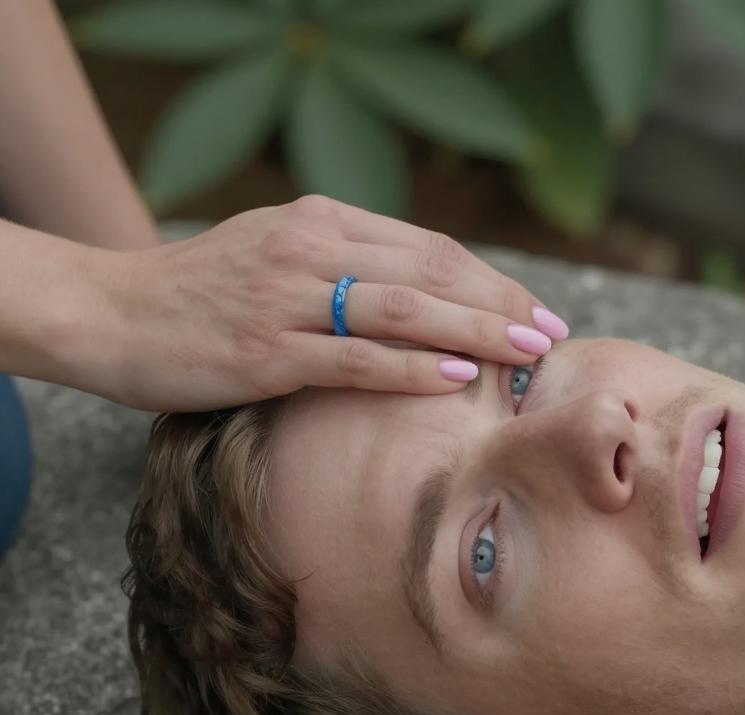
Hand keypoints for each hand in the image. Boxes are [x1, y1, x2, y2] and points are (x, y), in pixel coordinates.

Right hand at [86, 195, 569, 412]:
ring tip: (526, 353)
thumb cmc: (202, 293)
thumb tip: (423, 303)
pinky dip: (410, 368)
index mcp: (320, 221)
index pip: (429, 248)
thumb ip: (345, 267)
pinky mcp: (264, 350)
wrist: (110, 313)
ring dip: (474, 331)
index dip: (490, 281)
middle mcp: (310, 249)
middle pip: (430, 272)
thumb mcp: (278, 257)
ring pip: (403, 310)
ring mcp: (286, 298)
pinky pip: (353, 358)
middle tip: (551, 333)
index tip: (534, 311)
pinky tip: (457, 378)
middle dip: (500, 304)